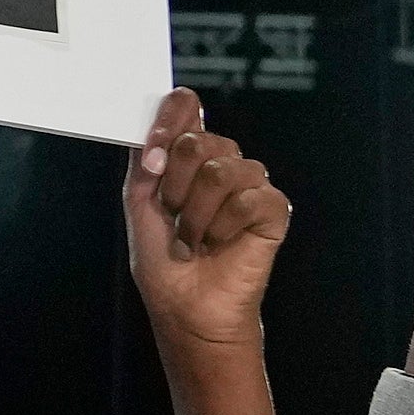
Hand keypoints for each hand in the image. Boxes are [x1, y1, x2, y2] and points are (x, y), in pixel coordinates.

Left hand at [120, 89, 289, 355]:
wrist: (186, 308)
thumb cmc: (164, 260)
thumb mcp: (139, 203)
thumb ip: (145, 161)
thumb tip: (157, 138)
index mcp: (189, 155)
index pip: (187, 106)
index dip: (169, 120)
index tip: (152, 154)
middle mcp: (222, 162)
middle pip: (198, 140)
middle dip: (173, 184)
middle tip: (172, 215)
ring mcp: (250, 183)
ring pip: (221, 170)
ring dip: (196, 214)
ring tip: (194, 238)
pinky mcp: (273, 208)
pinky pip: (247, 198)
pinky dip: (224, 227)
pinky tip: (221, 243)